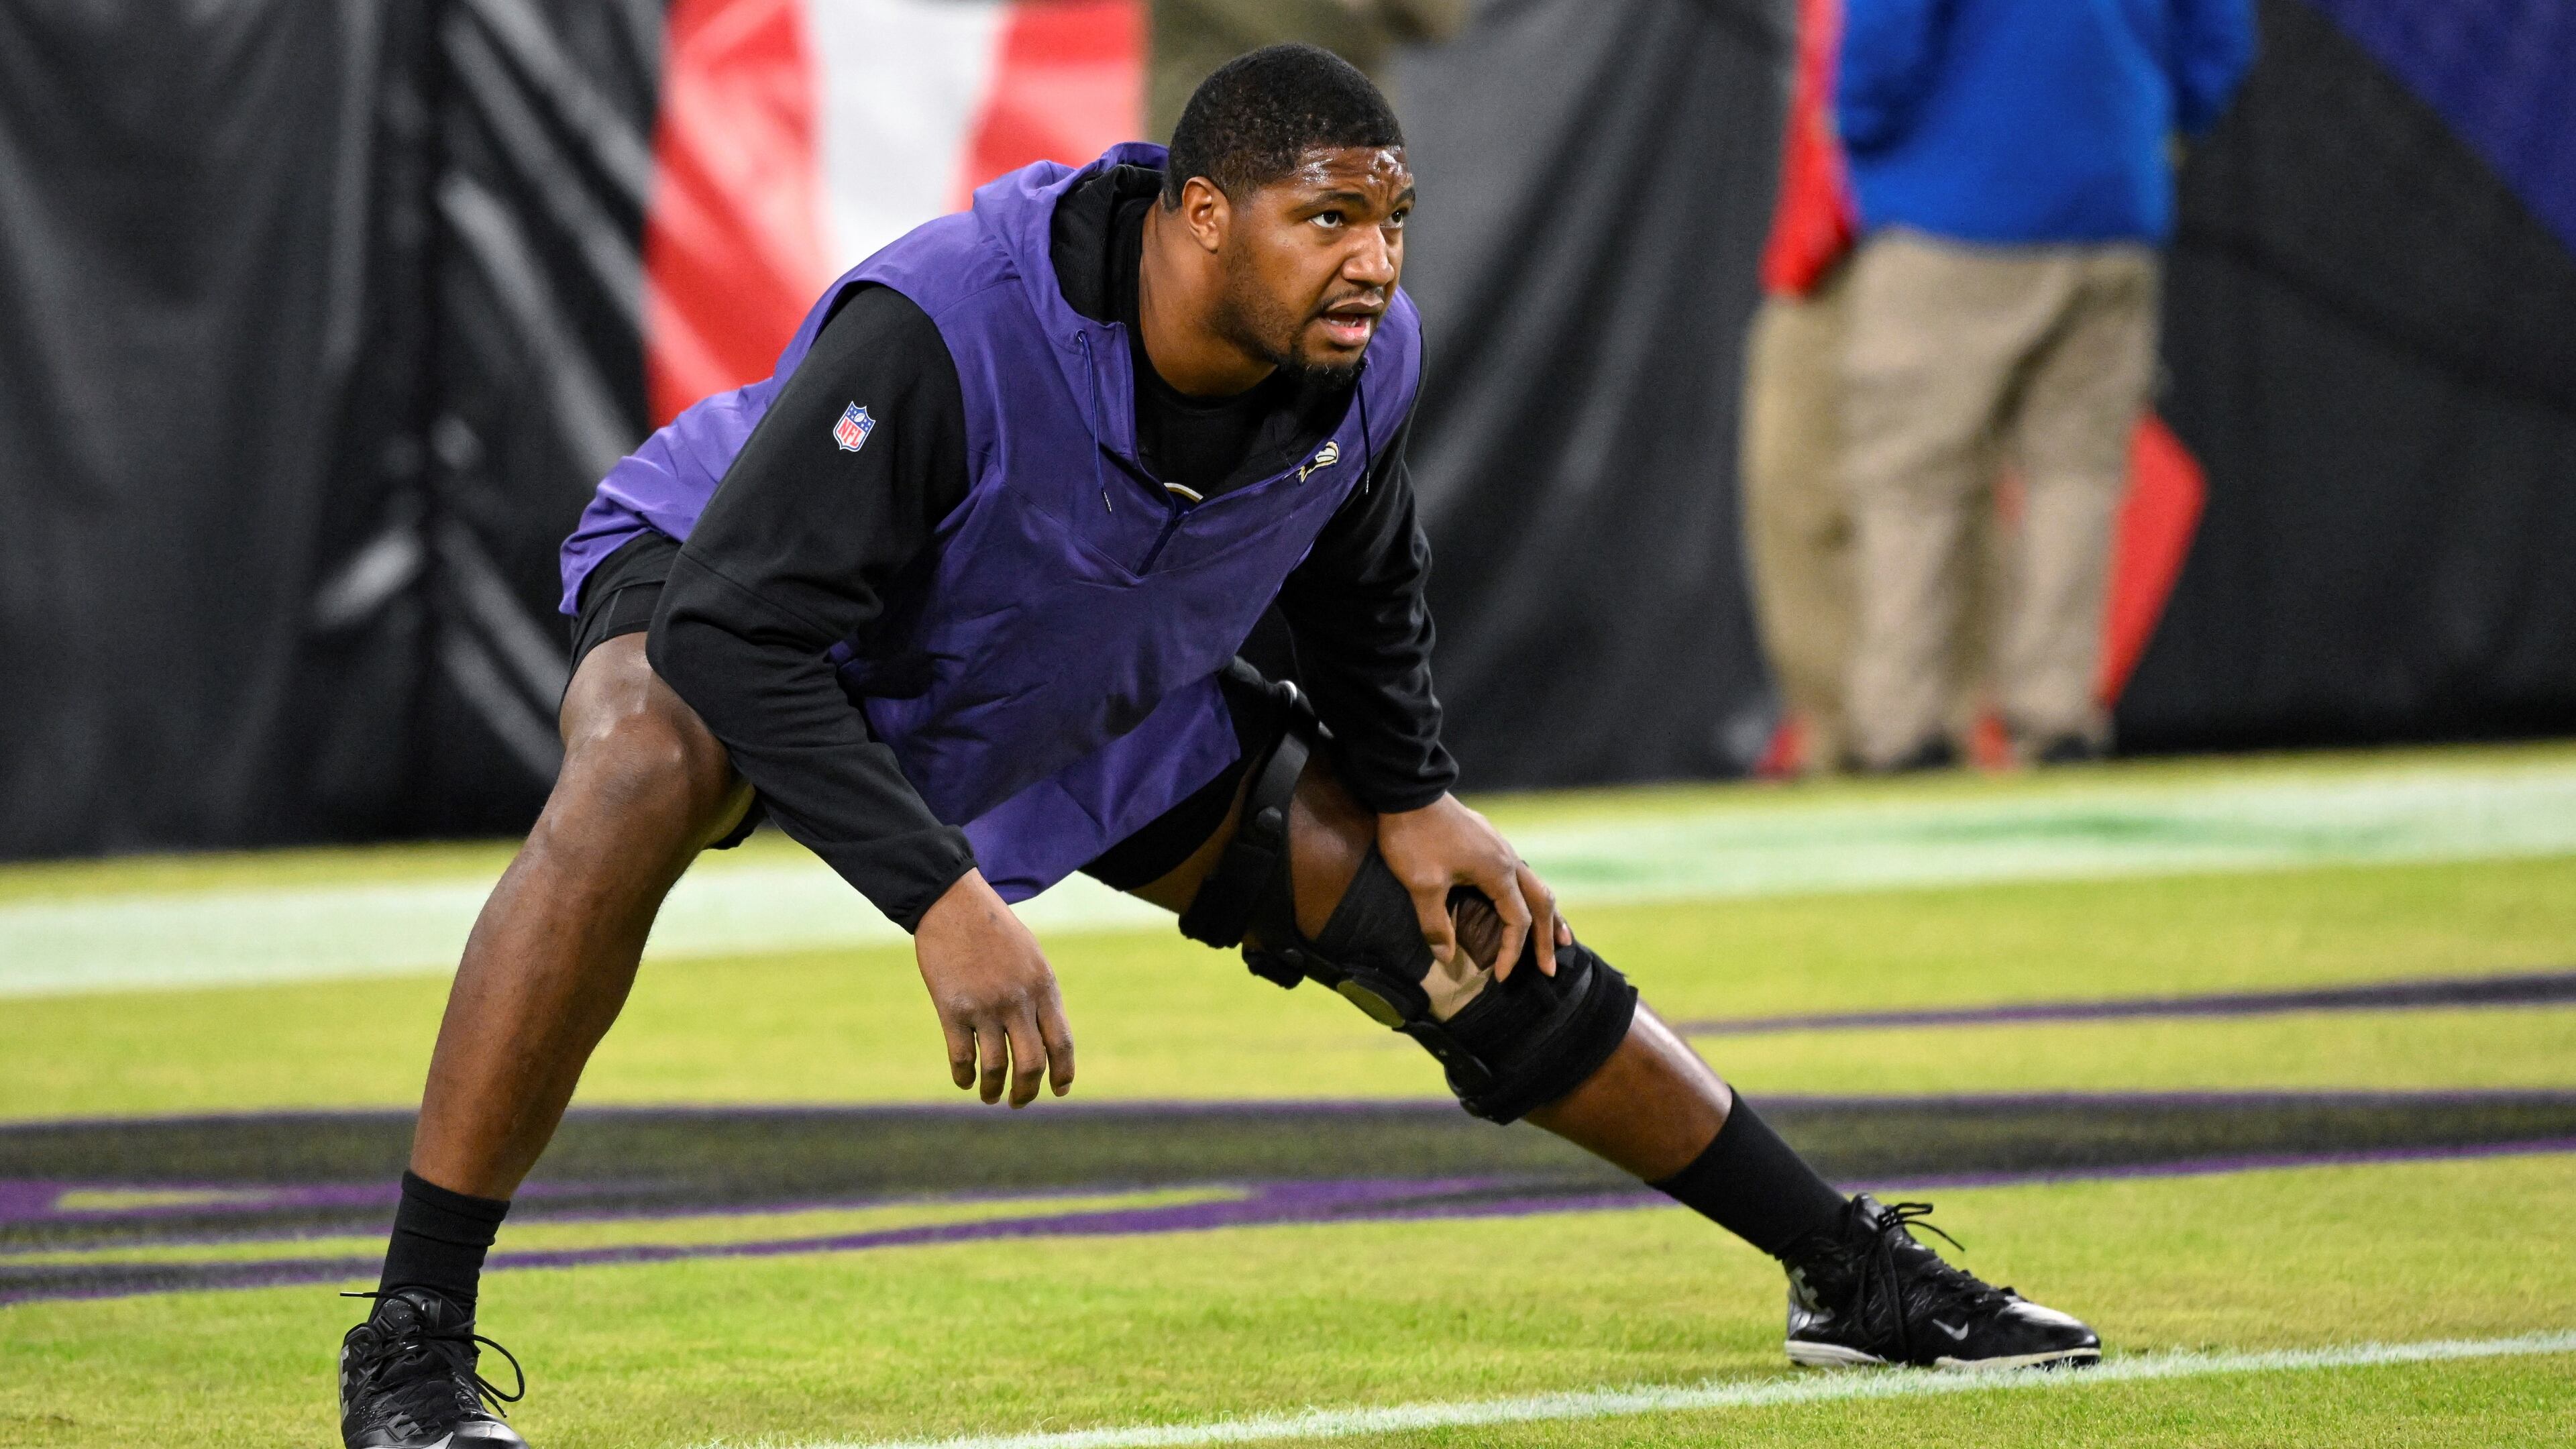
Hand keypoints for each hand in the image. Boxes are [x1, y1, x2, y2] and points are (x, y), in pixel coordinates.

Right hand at [913, 870, 1074, 1105]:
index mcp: (1044, 987)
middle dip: (1028, 1091)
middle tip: (1019, 1102)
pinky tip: (965, 1081)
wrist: (953, 904)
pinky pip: (962, 1057)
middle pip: (1032, 1064)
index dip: (1063, 1073)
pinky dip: (965, 1076)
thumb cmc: (994, 931)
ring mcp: (986, 1006)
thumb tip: (1045, 1039)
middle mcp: (1018, 1000)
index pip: (1062, 1043)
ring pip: (997, 1068)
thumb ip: (1039, 996)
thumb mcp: (1031, 959)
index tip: (1059, 1090)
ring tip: (991, 1097)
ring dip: (994, 1091)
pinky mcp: (953, 1009)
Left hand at [1376, 793, 1568, 981]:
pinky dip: (1528, 896)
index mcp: (1498, 872)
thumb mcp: (1422, 886)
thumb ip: (1435, 924)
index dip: (1513, 952)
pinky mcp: (1487, 840)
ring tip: (1560, 936)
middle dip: (1548, 937)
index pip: (1518, 921)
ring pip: (1534, 885)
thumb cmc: (1415, 838)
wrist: (1407, 790)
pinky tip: (1520, 901)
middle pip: (1541, 902)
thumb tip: (1446, 957)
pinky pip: (1519, 874)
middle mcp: (1508, 859)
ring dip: (1546, 914)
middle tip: (1551, 968)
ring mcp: (1500, 847)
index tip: (1502, 977)